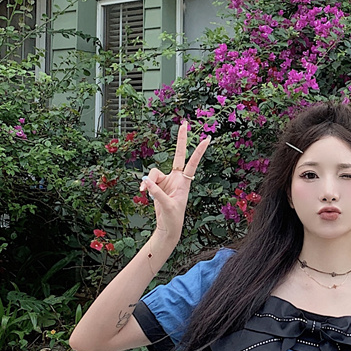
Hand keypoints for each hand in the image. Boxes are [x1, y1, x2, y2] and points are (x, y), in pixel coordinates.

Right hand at [140, 121, 209, 244]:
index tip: (207, 139)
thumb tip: (147, 181)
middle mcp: (176, 178)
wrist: (168, 227)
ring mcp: (167, 181)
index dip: (199, 151)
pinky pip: (148, 180)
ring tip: (145, 192)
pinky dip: (145, 186)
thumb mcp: (166, 205)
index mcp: (184, 182)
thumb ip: (156, 192)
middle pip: (178, 155)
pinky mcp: (158, 185)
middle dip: (181, 140)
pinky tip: (143, 193)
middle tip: (185, 123)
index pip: (192, 163)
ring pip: (154, 172)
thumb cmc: (173, 218)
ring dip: (148, 181)